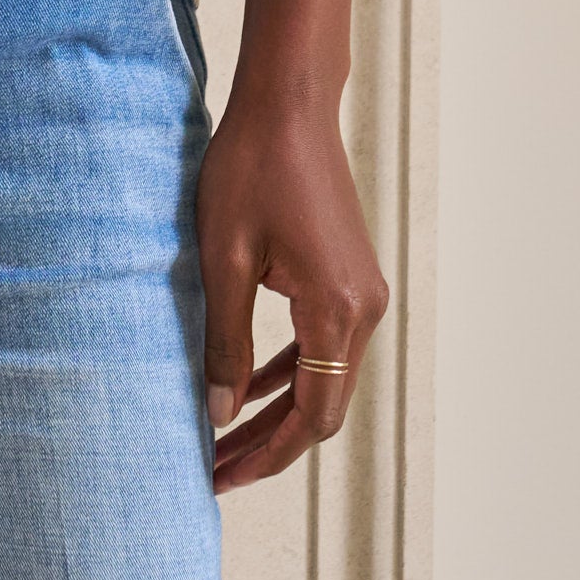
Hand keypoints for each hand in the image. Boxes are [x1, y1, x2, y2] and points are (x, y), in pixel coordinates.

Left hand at [195, 89, 388, 492]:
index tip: (220, 478)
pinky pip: (324, 342)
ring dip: (277, 408)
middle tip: (215, 471)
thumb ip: (225, 342)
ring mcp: (363, 289)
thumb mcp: (224, 259)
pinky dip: (290, 369)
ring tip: (226, 438)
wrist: (288, 101)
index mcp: (336, 310)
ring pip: (325, 376)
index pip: (312, 416)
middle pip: (323, 405)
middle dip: (269, 442)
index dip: (266, 455)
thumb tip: (220, 414)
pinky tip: (250, 383)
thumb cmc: (251, 167)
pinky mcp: (351, 273)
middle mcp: (364, 307)